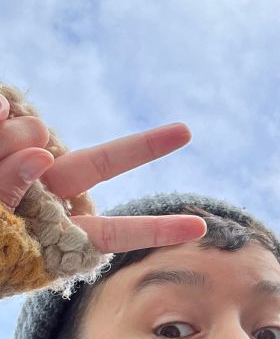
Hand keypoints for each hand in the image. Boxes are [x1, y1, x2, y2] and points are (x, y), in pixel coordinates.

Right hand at [0, 91, 205, 252]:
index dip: (154, 230)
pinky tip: (0, 105)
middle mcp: (42, 197)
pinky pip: (3, 117)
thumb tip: (37, 138)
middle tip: (188, 132)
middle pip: (98, 164)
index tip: (200, 228)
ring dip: (11, 142)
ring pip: (36, 139)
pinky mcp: (5, 131)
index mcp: (50, 233)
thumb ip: (8, 185)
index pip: (111, 232)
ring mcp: (21, 169)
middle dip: (141, 148)